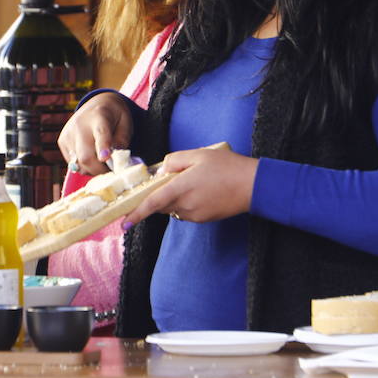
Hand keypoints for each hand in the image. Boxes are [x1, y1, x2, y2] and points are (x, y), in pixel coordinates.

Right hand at [58, 92, 133, 174]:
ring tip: (101, 159)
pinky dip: (84, 166)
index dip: (103, 147)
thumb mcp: (126, 124)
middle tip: (111, 170)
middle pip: (86, 156)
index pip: (101, 133)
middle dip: (99, 170)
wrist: (97, 103)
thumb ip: (122, 141)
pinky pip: (73, 164)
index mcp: (100, 116)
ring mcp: (68, 133)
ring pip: (79, 164)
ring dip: (92, 169)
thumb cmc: (115, 116)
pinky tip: (91, 155)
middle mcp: (80, 124)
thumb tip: (114, 161)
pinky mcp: (62, 141)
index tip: (105, 157)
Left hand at [124, 145, 256, 226]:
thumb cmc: (227, 166)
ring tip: (192, 180)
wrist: (253, 185)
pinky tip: (200, 189)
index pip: (152, 203)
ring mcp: (195, 214)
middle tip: (169, 180)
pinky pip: (185, 211)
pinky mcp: (204, 219)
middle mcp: (185, 205)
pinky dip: (185, 202)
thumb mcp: (198, 154)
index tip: (124, 223)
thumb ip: (174, 161)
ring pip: (173, 208)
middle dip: (157, 196)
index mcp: (181, 188)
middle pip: (160, 205)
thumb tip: (161, 172)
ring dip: (173, 198)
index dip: (137, 213)